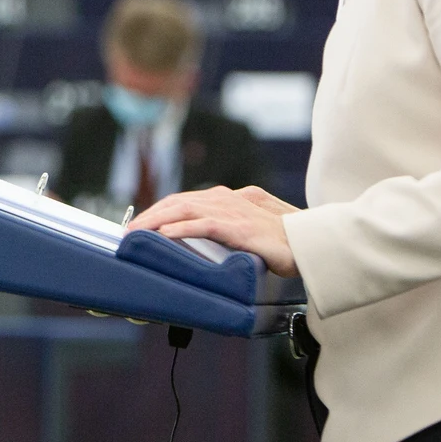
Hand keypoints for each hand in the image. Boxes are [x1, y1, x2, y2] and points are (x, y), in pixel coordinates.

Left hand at [127, 185, 300, 277]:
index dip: (160, 210)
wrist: (313, 243)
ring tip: (136, 232)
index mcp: (229, 197)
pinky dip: (181, 229)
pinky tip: (164, 235)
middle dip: (150, 215)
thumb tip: (206, 239)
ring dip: (157, 220)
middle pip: (178, 202)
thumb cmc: (285, 240)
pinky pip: (204, 225)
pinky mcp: (240, 227)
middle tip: (128, 231)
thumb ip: (230, 228)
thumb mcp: (252, 229)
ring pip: (185, 210)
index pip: (185, 200)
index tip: (140, 224)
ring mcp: (234, 211)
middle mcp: (228, 198)